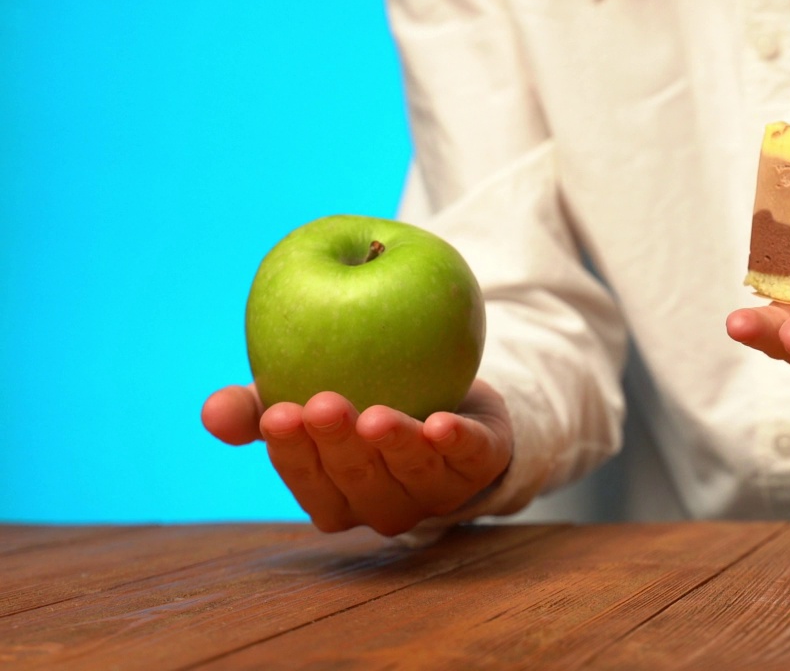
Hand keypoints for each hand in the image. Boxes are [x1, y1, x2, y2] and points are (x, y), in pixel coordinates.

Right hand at [200, 380, 512, 535]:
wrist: (444, 382)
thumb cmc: (357, 394)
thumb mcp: (301, 393)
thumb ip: (256, 404)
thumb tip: (211, 414)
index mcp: (335, 496)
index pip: (308, 482)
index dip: (292, 454)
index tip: (277, 415)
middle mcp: (383, 504)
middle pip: (359, 482)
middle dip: (339, 448)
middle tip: (323, 405)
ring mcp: (435, 489)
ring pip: (413, 476)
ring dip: (395, 448)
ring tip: (375, 417)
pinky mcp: (481, 462)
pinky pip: (471, 457)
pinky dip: (457, 442)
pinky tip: (440, 423)